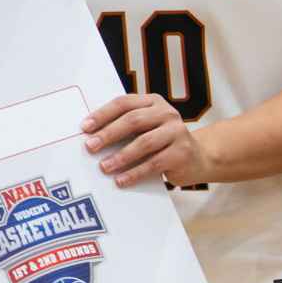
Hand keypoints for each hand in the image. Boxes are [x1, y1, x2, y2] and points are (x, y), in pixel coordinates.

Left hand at [81, 92, 203, 187]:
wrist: (197, 158)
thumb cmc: (162, 142)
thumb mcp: (146, 129)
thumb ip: (125, 127)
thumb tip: (91, 137)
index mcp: (152, 102)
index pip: (123, 103)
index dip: (102, 114)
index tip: (84, 127)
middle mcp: (166, 113)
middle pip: (133, 120)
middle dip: (108, 134)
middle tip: (90, 147)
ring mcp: (177, 131)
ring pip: (144, 143)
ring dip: (121, 157)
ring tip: (104, 167)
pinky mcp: (182, 152)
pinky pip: (155, 163)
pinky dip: (136, 173)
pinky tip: (122, 180)